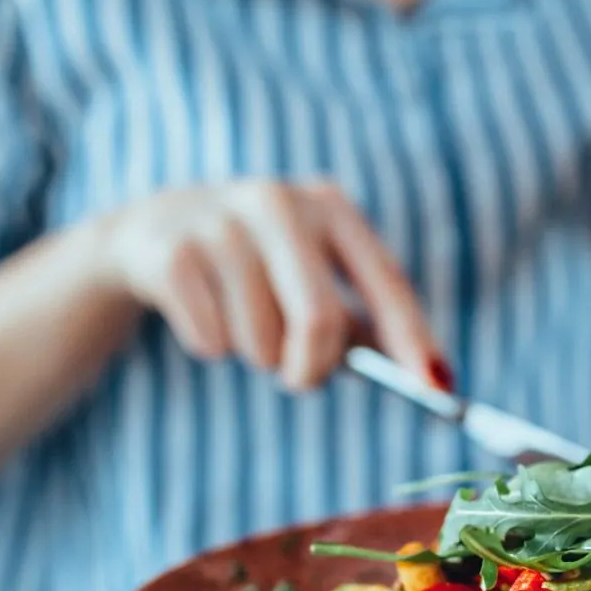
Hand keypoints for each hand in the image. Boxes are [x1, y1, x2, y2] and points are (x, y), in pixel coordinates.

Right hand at [101, 181, 446, 392]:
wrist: (153, 233)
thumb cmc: (259, 268)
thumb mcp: (313, 280)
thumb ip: (364, 325)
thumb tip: (428, 378)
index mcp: (330, 207)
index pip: (386, 280)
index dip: (413, 339)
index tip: (438, 389)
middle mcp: (279, 202)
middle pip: (319, 319)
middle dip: (312, 367)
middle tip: (299, 380)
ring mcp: (221, 223)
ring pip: (261, 340)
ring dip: (256, 355)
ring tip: (241, 322)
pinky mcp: (172, 253)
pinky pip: (211, 341)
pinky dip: (212, 346)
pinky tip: (202, 312)